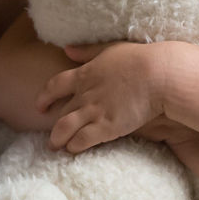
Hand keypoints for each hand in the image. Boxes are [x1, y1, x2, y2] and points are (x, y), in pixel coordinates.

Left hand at [37, 42, 166, 152]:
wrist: (159, 75)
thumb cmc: (139, 59)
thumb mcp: (110, 49)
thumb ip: (87, 51)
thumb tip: (66, 49)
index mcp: (84, 74)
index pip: (54, 86)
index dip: (44, 97)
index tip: (40, 106)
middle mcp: (85, 94)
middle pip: (60, 112)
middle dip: (53, 126)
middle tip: (51, 136)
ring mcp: (94, 112)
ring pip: (64, 129)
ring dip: (57, 140)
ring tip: (56, 147)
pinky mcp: (106, 127)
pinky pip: (82, 140)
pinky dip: (74, 146)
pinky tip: (73, 150)